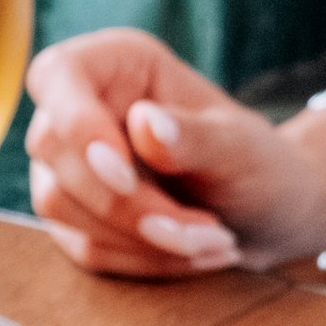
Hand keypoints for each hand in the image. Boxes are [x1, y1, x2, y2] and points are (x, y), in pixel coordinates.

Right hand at [25, 31, 325, 277]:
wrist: (269, 218)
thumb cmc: (258, 166)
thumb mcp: (243, 149)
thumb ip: (195, 136)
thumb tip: (145, 123)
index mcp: (120, 65)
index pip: (57, 73)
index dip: (78, 124)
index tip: (125, 175)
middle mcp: (82, 109)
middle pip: (56, 150)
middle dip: (129, 204)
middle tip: (209, 230)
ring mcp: (69, 165)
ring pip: (59, 205)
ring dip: (141, 239)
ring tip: (215, 243)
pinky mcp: (74, 218)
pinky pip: (85, 247)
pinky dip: (144, 260)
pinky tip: (195, 256)